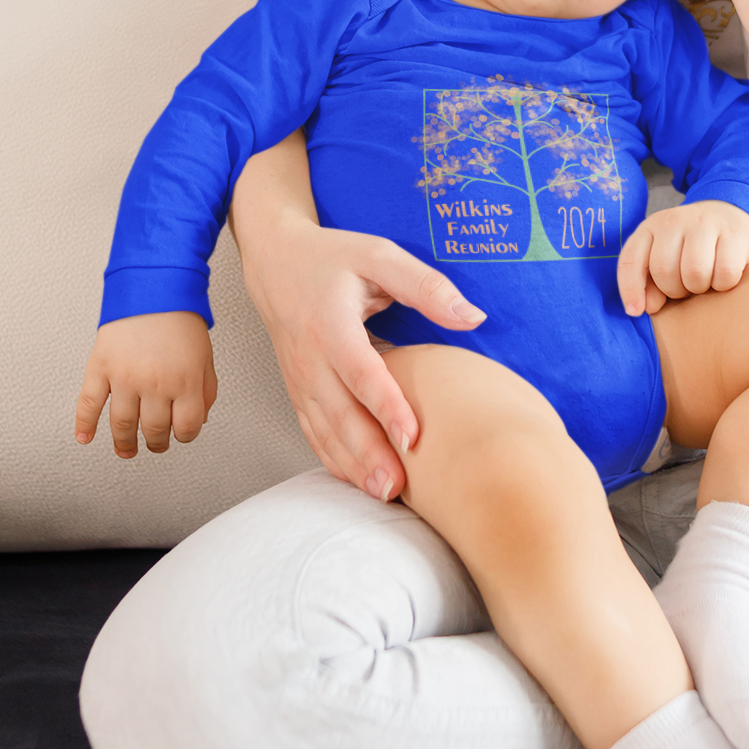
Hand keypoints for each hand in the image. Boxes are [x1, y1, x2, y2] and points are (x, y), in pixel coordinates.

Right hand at [75, 313, 217, 457]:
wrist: (153, 286)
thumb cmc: (180, 319)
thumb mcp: (205, 357)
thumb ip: (205, 391)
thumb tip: (199, 418)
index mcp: (184, 381)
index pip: (185, 428)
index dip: (184, 436)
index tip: (179, 435)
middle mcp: (154, 383)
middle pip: (153, 430)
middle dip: (155, 443)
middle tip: (154, 445)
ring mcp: (125, 376)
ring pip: (122, 424)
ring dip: (124, 443)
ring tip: (126, 449)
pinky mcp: (101, 367)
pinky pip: (89, 403)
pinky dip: (84, 424)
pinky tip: (85, 437)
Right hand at [239, 211, 484, 501]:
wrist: (274, 260)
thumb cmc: (333, 257)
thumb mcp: (380, 255)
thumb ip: (426, 286)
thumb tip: (474, 315)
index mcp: (331, 325)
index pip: (360, 373)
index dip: (386, 407)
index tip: (414, 436)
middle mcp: (310, 358)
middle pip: (340, 414)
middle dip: (369, 454)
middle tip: (398, 487)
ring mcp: (299, 379)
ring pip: (324, 431)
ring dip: (352, 465)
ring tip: (384, 493)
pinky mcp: (298, 390)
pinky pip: (313, 431)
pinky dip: (333, 459)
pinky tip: (357, 480)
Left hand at [617, 201, 748, 316]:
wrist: (729, 214)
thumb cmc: (690, 246)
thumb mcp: (664, 257)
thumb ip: (650, 283)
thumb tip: (649, 307)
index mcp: (650, 227)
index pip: (630, 260)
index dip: (630, 289)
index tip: (636, 311)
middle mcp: (674, 220)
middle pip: (664, 270)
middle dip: (674, 290)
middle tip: (685, 287)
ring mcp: (705, 223)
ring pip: (694, 272)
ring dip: (699, 288)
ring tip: (704, 282)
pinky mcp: (734, 233)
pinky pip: (725, 272)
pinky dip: (724, 284)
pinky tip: (723, 277)